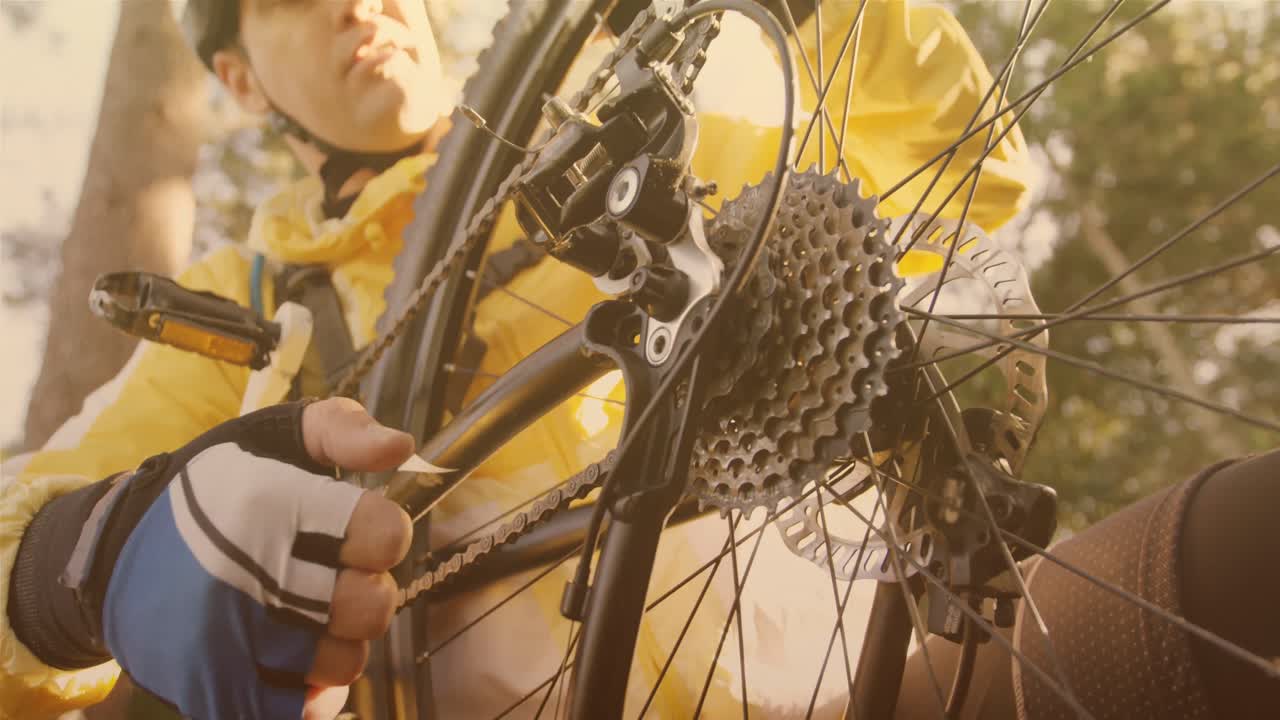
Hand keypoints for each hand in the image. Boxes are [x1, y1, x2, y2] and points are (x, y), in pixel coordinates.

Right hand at [96, 399, 414, 719]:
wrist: (111, 549)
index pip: (386, 536)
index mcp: (271, 506)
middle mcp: (249, 574)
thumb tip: (400, 446)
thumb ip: (344, 430)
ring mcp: (229, 640)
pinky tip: (286, 655)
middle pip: (373, 607)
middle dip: (364, 590)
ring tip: (300, 612)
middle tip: (329, 577)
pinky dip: (305, 690)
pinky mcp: (211, 688)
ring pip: (344, 663)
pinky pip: (299, 709)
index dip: (382, 534)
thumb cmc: (215, 488)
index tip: (354, 532)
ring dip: (335, 640)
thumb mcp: (274, 435)